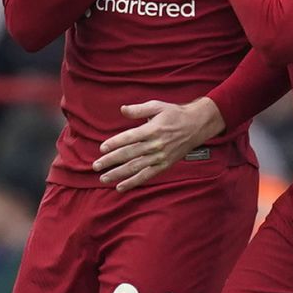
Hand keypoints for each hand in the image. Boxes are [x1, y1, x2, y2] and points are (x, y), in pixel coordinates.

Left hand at [92, 98, 224, 191]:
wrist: (196, 125)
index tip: (102, 148)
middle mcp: (155, 144)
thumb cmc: (175, 114)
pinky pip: (147, 175)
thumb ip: (138, 110)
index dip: (115, 143)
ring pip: (136, 167)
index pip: (129, 138)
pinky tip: (120, 186)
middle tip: (96, 165)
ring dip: (118, 173)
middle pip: (129, 154)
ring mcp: (160, 156)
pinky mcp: (164, 165)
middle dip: (111, 161)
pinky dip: (133, 182)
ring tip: (103, 178)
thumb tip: (122, 110)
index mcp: (152, 129)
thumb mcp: (157, 106)